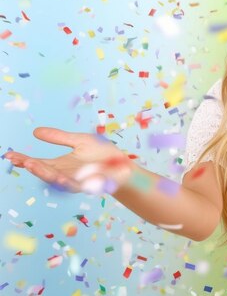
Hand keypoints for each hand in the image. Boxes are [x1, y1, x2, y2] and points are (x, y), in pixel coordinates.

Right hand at [4, 127, 133, 193]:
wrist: (123, 166)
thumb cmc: (102, 154)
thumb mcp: (79, 141)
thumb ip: (59, 137)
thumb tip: (35, 131)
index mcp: (61, 165)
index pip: (39, 162)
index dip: (23, 160)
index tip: (8, 155)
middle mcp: (65, 175)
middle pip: (44, 172)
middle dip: (31, 166)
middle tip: (17, 159)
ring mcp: (76, 181)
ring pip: (57, 179)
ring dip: (44, 173)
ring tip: (30, 163)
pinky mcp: (88, 186)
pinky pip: (75, 185)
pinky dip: (65, 181)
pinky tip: (57, 176)